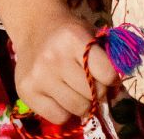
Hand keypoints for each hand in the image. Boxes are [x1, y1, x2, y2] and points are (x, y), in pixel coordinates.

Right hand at [0, 0, 117, 125]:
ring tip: (78, 90)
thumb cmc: (69, 33)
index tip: (110, 76)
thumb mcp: (90, 34)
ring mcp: (39, 76)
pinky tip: (62, 97)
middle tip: (93, 84)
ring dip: (83, 104)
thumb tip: (117, 90)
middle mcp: (55, 57)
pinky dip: (66, 112)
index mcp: (74, 38)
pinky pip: (58, 118)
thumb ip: (107, 57)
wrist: (35, 26)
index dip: (113, 78)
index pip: (106, 72)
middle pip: (92, 94)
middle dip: (98, 92)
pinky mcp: (26, 92)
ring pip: (77, 109)